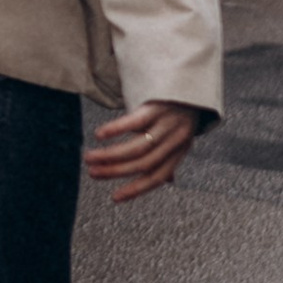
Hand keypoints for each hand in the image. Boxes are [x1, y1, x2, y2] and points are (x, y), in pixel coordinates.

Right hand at [83, 99, 204, 203]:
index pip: (156, 177)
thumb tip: (168, 180)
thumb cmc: (181, 115)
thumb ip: (171, 156)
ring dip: (110, 155)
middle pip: (143, 163)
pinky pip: (135, 122)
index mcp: (179, 152)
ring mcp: (166, 124)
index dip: (136, 189)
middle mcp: (175, 141)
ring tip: (89, 158)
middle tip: (93, 173)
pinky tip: (99, 135)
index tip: (114, 198)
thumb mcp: (180, 137)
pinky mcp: (157, 107)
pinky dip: (115, 130)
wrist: (193, 84)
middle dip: (115, 171)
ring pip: (137, 147)